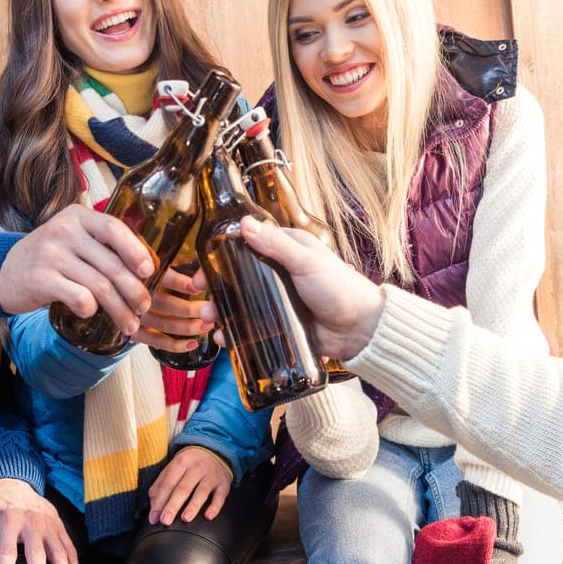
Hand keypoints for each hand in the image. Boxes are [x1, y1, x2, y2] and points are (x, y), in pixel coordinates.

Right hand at [0, 204, 154, 332]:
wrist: (2, 270)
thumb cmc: (49, 257)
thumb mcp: (72, 238)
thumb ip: (102, 245)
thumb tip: (147, 267)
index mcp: (77, 216)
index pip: (114, 228)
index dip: (136, 251)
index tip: (149, 271)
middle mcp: (64, 231)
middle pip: (111, 264)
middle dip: (134, 291)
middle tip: (144, 308)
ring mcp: (51, 255)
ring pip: (100, 286)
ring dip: (119, 310)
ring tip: (129, 324)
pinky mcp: (40, 279)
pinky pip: (80, 298)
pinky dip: (90, 310)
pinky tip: (89, 313)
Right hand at [131, 268, 215, 352]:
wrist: (113, 291)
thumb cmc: (136, 273)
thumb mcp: (147, 261)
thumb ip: (163, 263)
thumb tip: (194, 273)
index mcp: (140, 276)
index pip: (161, 278)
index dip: (180, 283)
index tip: (197, 287)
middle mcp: (136, 297)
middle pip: (165, 303)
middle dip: (190, 308)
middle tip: (208, 308)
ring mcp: (134, 317)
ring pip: (164, 324)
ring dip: (188, 327)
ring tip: (205, 325)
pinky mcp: (133, 332)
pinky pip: (156, 341)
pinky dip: (175, 345)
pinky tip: (191, 344)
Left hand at [146, 446, 231, 525]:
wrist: (215, 451)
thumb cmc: (190, 465)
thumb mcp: (174, 468)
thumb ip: (161, 484)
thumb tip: (154, 505)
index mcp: (181, 462)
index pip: (168, 483)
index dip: (159, 501)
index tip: (153, 518)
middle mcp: (197, 467)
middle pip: (183, 488)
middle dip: (173, 505)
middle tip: (165, 521)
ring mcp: (211, 475)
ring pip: (202, 491)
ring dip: (193, 505)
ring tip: (185, 518)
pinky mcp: (224, 483)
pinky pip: (221, 496)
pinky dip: (215, 506)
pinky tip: (208, 516)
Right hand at [196, 216, 385, 359]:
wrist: (360, 330)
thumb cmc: (339, 288)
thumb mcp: (307, 262)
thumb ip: (277, 244)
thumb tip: (245, 224)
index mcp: (286, 251)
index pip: (246, 248)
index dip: (220, 258)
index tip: (202, 271)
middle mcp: (279, 274)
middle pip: (238, 279)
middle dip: (217, 291)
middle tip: (202, 301)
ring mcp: (279, 301)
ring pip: (242, 305)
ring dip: (222, 313)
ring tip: (210, 322)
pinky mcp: (281, 325)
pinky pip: (253, 328)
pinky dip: (236, 334)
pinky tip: (224, 339)